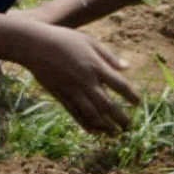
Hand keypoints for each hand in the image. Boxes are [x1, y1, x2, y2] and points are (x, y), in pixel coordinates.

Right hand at [10, 20, 137, 135]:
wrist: (35, 45)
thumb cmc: (64, 39)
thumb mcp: (90, 41)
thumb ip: (109, 57)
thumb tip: (127, 68)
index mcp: (96, 66)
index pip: (120, 85)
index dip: (131, 96)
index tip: (137, 103)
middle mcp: (86, 81)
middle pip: (108, 105)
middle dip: (120, 118)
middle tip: (128, 127)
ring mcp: (72, 90)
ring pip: (92, 113)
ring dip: (105, 126)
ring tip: (114, 133)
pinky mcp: (60, 95)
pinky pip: (75, 114)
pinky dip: (85, 124)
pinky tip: (93, 131)